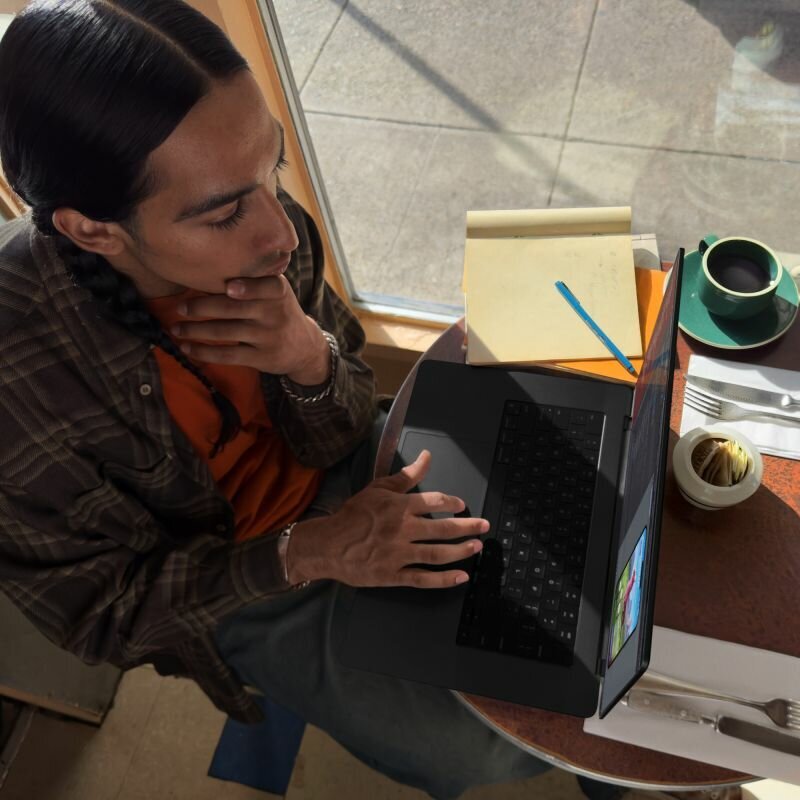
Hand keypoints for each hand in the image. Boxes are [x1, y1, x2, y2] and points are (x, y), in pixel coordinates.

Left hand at [171, 276, 330, 383]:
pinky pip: (228, 355)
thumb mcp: (277, 293)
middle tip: (180, 308)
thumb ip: (254, 281)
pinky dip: (204, 352)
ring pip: (226, 333)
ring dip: (196, 331)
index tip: (229, 288)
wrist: (304, 347)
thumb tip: (206, 269)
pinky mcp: (261, 358)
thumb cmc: (279, 312)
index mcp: (278, 291)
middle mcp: (275, 314)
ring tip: (176, 328)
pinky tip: (188, 349)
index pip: (267, 287)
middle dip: (203, 308)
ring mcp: (268, 337)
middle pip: (234, 309)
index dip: (248, 288)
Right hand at [287, 450, 489, 588]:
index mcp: (399, 506)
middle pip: (442, 528)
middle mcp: (402, 530)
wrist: (327, 544)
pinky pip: (422, 579)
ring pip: (437, 554)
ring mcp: (398, 554)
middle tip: (484, 526)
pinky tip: (461, 577)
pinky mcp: (392, 575)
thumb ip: (406, 475)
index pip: (434, 501)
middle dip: (467, 527)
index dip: (452, 503)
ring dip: (460, 551)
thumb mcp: (377, 488)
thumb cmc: (352, 515)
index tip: (463, 506)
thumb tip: (427, 456)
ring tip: (477, 548)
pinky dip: (444, 580)